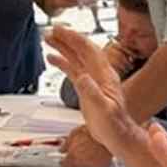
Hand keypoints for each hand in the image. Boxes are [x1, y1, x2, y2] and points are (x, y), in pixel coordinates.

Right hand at [45, 26, 147, 156]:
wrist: (116, 136)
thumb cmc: (114, 125)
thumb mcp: (103, 109)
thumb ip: (92, 92)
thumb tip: (82, 77)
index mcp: (104, 76)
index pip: (88, 50)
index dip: (74, 39)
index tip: (61, 31)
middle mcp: (99, 74)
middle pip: (82, 50)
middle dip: (67, 38)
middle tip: (53, 30)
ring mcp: (92, 79)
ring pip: (76, 57)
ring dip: (64, 46)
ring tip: (49, 38)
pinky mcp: (86, 87)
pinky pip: (73, 69)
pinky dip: (62, 61)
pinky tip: (52, 58)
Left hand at [59, 125, 112, 166]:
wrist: (106, 133)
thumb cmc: (91, 132)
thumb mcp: (74, 134)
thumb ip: (65, 144)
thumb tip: (62, 149)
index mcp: (72, 158)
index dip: (65, 166)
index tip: (65, 164)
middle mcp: (81, 166)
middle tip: (75, 162)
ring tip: (86, 160)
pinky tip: (95, 160)